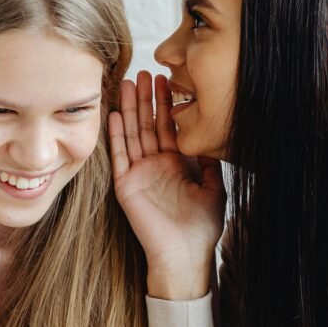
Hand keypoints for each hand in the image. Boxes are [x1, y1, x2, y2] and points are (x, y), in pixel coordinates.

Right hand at [109, 71, 225, 300]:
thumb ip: (210, 163)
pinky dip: (116, 135)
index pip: (168, 127)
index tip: (166, 79)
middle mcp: (155, 165)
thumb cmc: (202, 228)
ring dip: (129, 109)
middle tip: (144, 71)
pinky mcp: (126, 185)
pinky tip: (113, 114)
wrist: (185, 255)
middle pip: (148, 124)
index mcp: (176, 164)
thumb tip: (212, 137)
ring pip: (132, 134)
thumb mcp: (214, 189)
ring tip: (126, 83)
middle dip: (146, 98)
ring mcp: (139, 173)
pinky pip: (120, 155)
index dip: (166, 104)